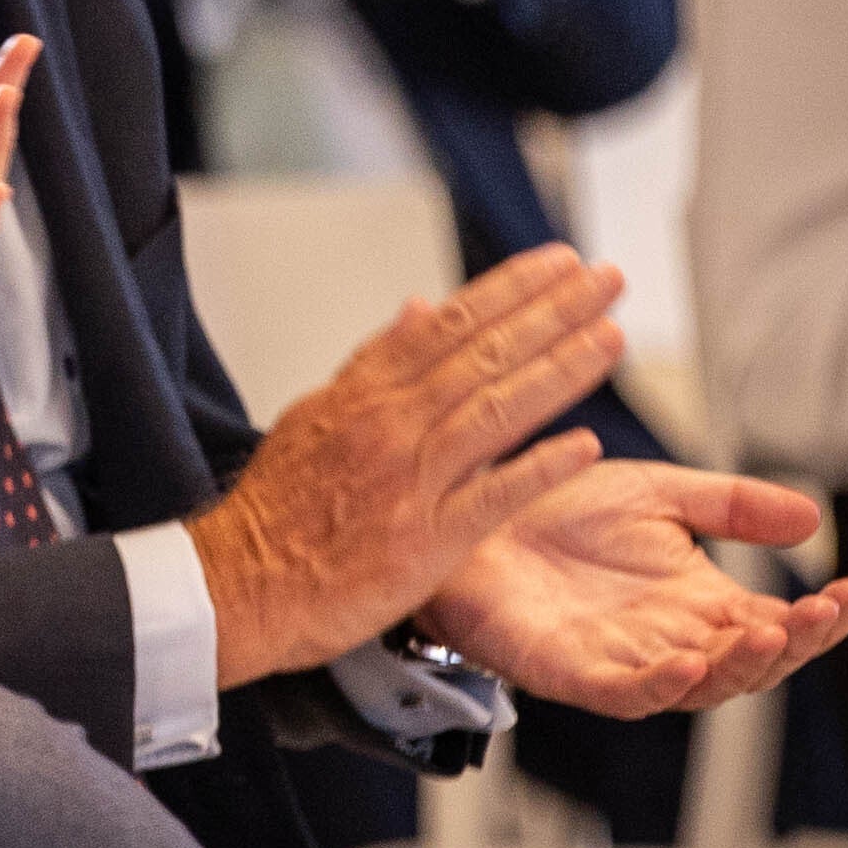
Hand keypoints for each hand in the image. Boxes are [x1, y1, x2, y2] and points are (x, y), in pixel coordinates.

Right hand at [189, 245, 626, 684]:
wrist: (236, 584)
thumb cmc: (277, 511)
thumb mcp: (316, 416)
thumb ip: (376, 364)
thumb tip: (420, 308)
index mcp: (363, 393)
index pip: (449, 323)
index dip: (511, 288)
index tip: (560, 262)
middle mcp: (387, 426)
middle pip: (483, 354)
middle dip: (554, 312)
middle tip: (607, 280)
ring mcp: (407, 481)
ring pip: (495, 411)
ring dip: (559, 372)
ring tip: (611, 339)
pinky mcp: (422, 542)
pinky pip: (490, 498)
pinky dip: (536, 469)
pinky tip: (583, 447)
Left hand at [426, 463, 847, 713]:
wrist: (463, 512)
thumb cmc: (546, 510)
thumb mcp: (655, 493)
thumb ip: (730, 506)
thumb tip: (814, 517)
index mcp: (695, 603)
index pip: (776, 624)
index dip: (820, 617)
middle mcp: (667, 638)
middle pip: (751, 663)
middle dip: (796, 643)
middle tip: (824, 612)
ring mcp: (620, 660)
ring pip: (700, 685)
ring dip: (741, 665)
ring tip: (772, 633)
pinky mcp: (568, 671)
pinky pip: (624, 693)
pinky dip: (660, 685)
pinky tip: (689, 664)